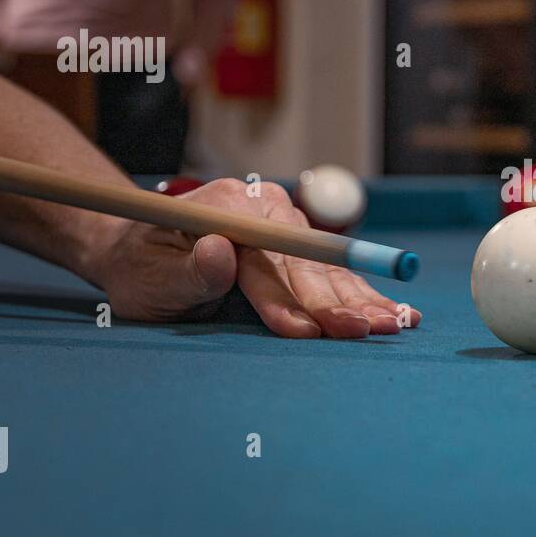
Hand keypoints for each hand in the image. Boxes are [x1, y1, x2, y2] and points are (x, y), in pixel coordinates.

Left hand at [88, 178, 421, 337]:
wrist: (139, 248)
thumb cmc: (141, 269)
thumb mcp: (149, 279)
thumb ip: (189, 272)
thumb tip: (220, 252)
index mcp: (225, 205)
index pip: (264, 257)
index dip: (287, 297)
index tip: (308, 331)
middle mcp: (262, 203)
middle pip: (304, 260)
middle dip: (334, 302)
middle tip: (361, 334)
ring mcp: (284, 217)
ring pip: (326, 265)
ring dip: (360, 297)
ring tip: (392, 324)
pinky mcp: (297, 235)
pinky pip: (332, 268)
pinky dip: (362, 292)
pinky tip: (396, 310)